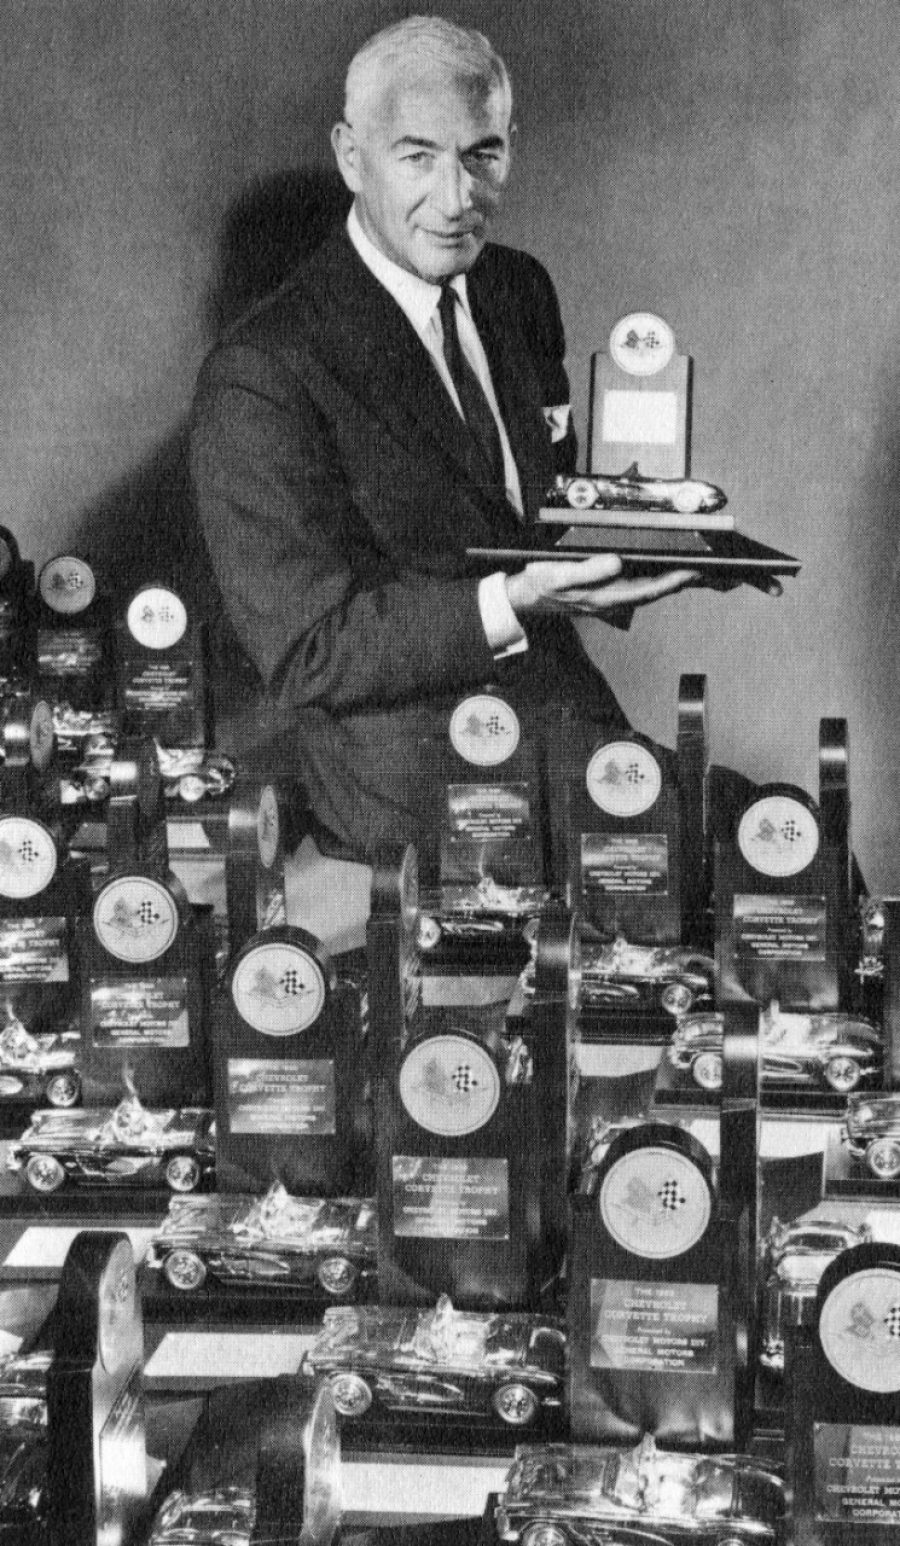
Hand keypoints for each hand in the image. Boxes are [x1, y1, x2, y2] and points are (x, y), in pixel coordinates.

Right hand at [505, 554, 699, 616]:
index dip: (676, 579)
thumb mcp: (560, 574)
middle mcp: (616, 599)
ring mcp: (616, 597)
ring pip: (656, 589)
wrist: (529, 596)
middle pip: (660, 590)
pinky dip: (664, 579)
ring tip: (704, 571)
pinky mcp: (613, 591)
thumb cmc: (543, 583)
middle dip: (687, 582)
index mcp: (607, 595)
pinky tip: (673, 571)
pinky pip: (645, 586)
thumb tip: (616, 561)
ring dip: (679, 581)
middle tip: (716, 573)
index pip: (651, 588)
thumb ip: (588, 569)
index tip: (697, 570)